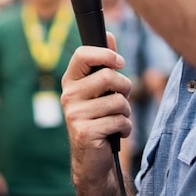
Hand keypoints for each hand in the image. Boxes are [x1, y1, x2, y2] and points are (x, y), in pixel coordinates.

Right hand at [60, 33, 132, 188]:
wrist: (92, 159)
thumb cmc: (99, 119)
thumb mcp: (100, 90)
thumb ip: (103, 63)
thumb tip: (109, 35)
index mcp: (71, 82)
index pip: (82, 54)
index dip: (105, 54)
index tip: (119, 62)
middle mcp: (68, 96)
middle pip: (108, 77)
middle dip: (125, 88)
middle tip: (123, 99)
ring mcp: (74, 115)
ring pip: (118, 101)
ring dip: (126, 112)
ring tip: (117, 120)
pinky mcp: (85, 132)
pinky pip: (119, 121)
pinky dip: (125, 128)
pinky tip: (116, 134)